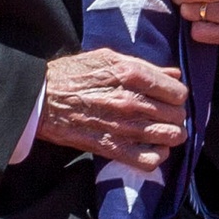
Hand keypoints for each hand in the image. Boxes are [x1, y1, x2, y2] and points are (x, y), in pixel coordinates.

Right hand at [37, 48, 187, 169]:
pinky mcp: (112, 149)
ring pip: (171, 137)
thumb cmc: (72, 74)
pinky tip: (151, 148)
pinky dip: (157, 156)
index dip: (176, 95)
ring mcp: (124, 127)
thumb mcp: (107, 58)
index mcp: (132, 74)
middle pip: (177, 115)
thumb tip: (174, 74)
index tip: (168, 97)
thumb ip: (144, 66)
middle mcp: (132, 101)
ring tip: (161, 131)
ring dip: (170, 135)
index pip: (178, 92)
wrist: (40, 99)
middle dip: (174, 115)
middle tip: (164, 114)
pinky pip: (150, 160)